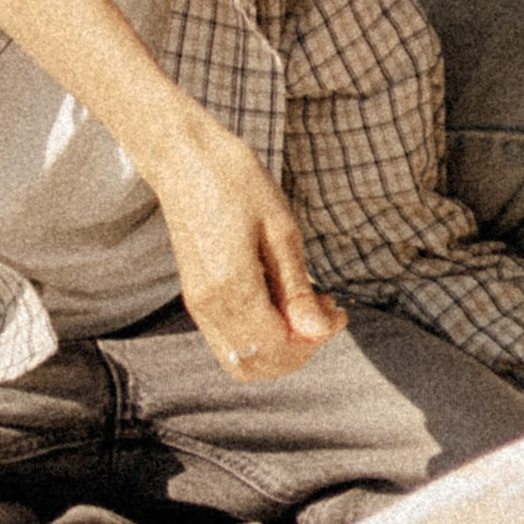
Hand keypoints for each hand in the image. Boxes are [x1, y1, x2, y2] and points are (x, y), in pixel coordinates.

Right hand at [147, 113, 344, 379]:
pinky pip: (229, 340)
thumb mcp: (281, 229)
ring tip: (304, 308)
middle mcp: (209, 305)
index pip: (278, 347)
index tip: (338, 310)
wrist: (185, 159)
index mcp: (231, 286)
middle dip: (300, 350)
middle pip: (258, 363)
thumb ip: (297, 288)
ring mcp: (198, 304)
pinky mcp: (196, 297)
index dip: (316, 340)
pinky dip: (260, 336)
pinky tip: (280, 303)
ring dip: (279, 347)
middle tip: (324, 310)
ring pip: (241, 360)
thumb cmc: (236, 182)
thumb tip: (318, 331)